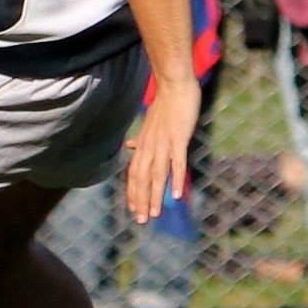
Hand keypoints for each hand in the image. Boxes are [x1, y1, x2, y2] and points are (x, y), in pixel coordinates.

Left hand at [125, 76, 200, 222]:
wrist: (174, 86)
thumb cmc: (165, 106)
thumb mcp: (149, 125)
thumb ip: (141, 140)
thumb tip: (130, 147)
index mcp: (143, 145)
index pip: (135, 173)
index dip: (133, 192)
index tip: (133, 210)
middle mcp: (149, 147)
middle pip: (142, 178)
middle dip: (141, 200)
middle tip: (141, 221)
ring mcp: (163, 143)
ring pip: (157, 175)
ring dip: (155, 195)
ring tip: (155, 214)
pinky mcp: (178, 138)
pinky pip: (176, 162)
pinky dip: (175, 178)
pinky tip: (176, 195)